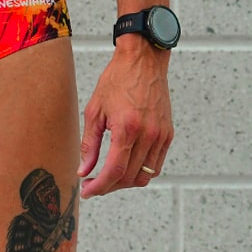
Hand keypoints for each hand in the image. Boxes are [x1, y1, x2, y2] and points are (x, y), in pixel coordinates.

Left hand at [77, 38, 172, 197]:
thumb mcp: (95, 109)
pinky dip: (141, 171)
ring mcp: (160, 135)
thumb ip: (89, 143)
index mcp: (127, 128)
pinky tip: (127, 164)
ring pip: (145, 176)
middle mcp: (147, 135)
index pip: (115, 171)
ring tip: (109, 175)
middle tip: (93, 183)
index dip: (99, 186)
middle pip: (129, 177)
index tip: (87, 191)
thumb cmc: (116, 80)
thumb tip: (84, 170)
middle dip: (110, 186)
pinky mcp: (167, 134)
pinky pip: (156, 164)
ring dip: (126, 181)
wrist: (142, 60)